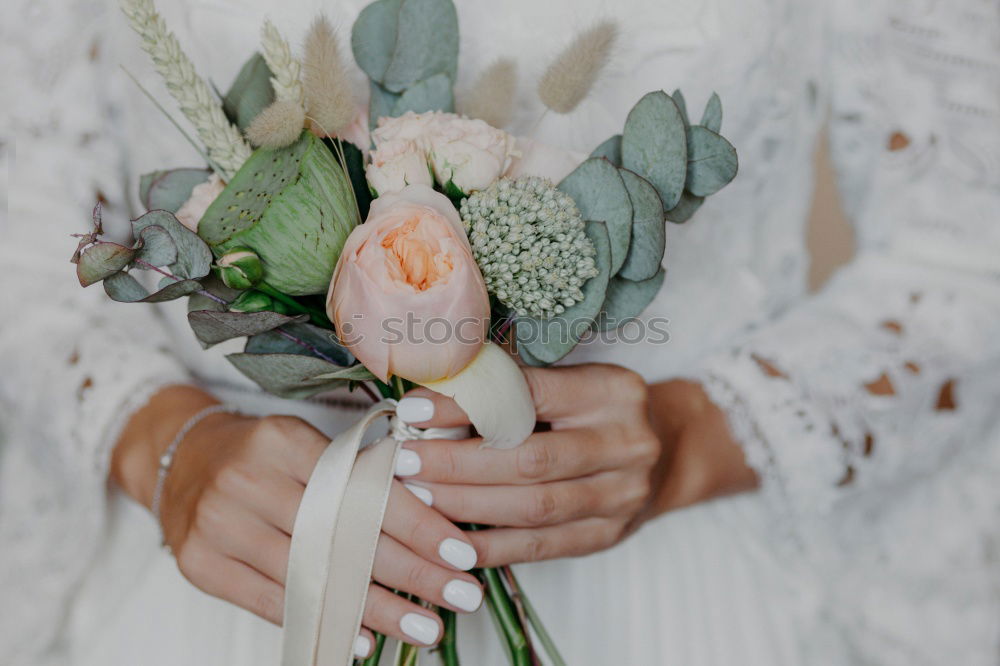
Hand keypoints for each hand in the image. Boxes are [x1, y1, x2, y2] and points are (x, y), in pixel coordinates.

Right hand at [111, 386, 482, 656]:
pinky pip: (271, 603)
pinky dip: (321, 621)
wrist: (180, 458)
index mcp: (283, 440)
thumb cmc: (260, 452)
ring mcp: (219, 524)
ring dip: (377, 608)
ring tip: (425, 628)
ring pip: (313, 576)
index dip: (419, 525)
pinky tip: (363, 638)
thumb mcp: (306, 441)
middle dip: (412, 572)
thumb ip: (356, 473)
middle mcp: (248, 480)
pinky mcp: (201, 565)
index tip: (461, 554)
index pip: (364, 489)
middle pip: (343, 536)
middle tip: (459, 598)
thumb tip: (430, 518)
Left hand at [393, 367, 756, 566]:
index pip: (528, 395)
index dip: (465, 405)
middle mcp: (624, 443)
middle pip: (528, 459)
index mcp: (611, 391)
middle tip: (404, 463)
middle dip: (456, 464)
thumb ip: (516, 390)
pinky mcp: (609, 535)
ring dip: (466, 506)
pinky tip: (450, 542)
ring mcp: (622, 495)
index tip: (412, 410)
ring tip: (417, 499)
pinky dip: (492, 546)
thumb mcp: (573, 383)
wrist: (669, 452)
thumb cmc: (600, 410)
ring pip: (533, 507)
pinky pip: (542, 546)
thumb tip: (431, 398)